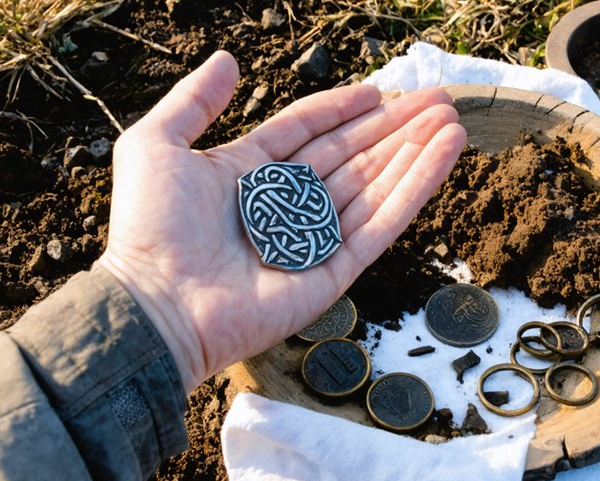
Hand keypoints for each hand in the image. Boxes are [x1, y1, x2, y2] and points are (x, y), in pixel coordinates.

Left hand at [98, 51, 465, 392]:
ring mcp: (312, 239)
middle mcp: (285, 205)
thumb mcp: (155, 144)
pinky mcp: (333, 271)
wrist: (158, 304)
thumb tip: (227, 58)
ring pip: (374, 185)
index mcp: (248, 174)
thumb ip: (193, 101)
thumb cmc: (149, 226)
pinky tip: (440, 156)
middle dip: (394, 127)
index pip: (307, 132)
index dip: (343, 109)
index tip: (378, 91)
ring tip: (450, 123)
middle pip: (351, 155)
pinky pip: (380, 224)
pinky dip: (413, 189)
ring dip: (414, 153)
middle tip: (436, 100)